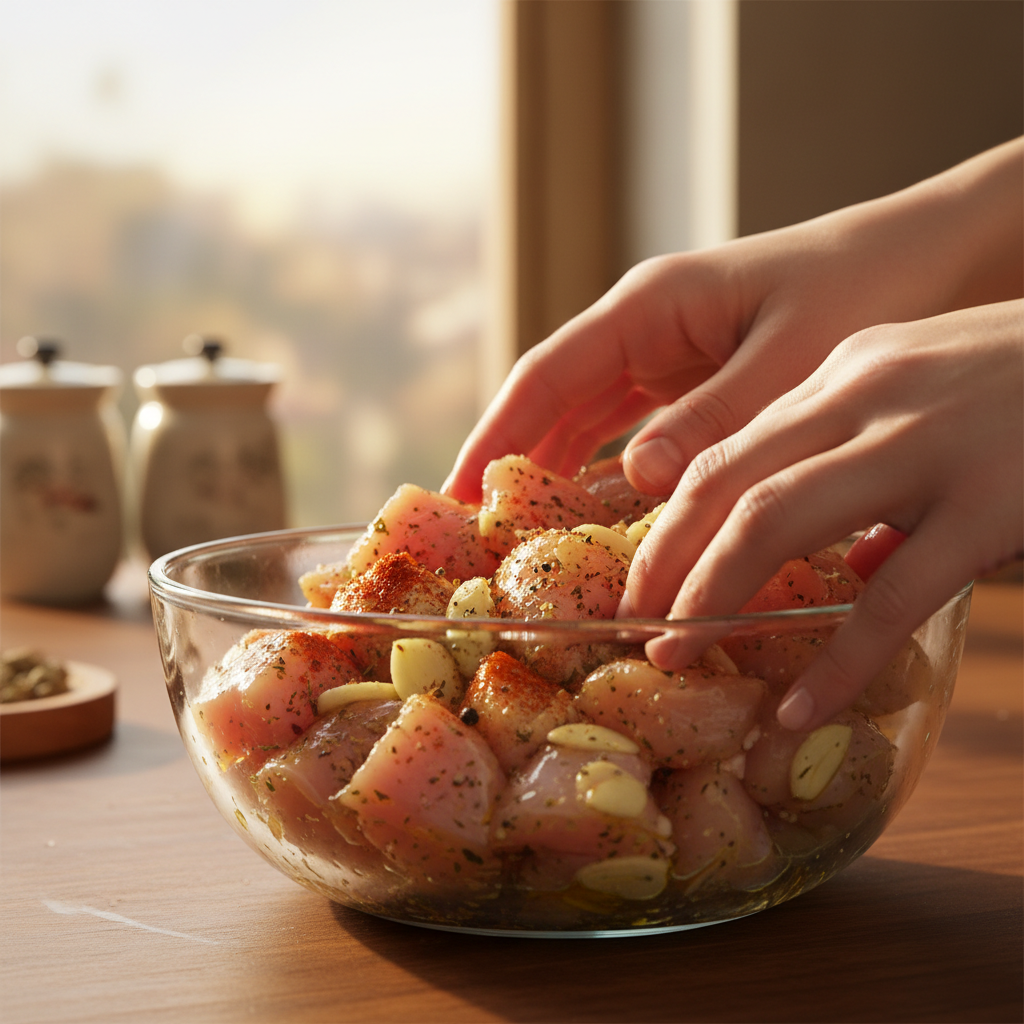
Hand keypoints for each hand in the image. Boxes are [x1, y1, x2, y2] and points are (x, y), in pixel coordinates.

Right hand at [444, 139, 1022, 501]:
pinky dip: (610, 477)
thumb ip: (715, 419)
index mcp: (652, 306)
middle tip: (476, 536)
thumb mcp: (792, 357)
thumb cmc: (866, 287)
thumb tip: (637, 478)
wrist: (930, 257)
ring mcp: (669, 358)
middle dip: (511, 464)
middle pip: (554, 404)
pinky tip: (598, 521)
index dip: (494, 436)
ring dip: (555, 475)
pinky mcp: (697, 385)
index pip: (547, 376)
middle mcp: (646, 330)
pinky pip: (634, 435)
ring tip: (522, 540)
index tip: (456, 494)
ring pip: (588, 423)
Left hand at [626, 299, 1023, 729]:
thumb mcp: (937, 392)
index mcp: (847, 369)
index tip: (644, 573)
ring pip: (777, 520)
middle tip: (634, 623)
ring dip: (712, 595)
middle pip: (728, 481)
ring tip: (676, 655)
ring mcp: (927, 444)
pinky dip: (835, 661)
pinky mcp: (992, 501)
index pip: (731, 448)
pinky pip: (892, 596)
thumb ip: (875, 461)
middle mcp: (867, 394)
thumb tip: (856, 563)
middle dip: (666, 559)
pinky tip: (801, 708)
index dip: (673, 519)